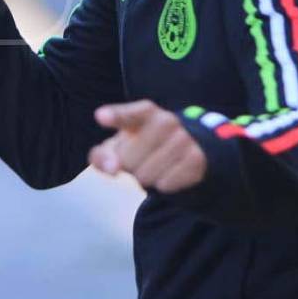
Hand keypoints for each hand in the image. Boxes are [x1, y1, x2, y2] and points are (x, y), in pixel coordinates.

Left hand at [88, 100, 206, 193]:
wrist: (187, 148)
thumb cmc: (141, 145)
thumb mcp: (118, 146)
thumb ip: (102, 156)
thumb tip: (111, 168)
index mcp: (144, 113)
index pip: (129, 115)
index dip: (115, 116)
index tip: (101, 116)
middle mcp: (166, 121)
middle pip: (127, 159)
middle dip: (128, 166)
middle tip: (140, 158)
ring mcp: (183, 139)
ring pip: (146, 175)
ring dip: (144, 178)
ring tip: (153, 165)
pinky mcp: (196, 159)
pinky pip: (165, 184)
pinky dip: (161, 185)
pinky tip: (168, 173)